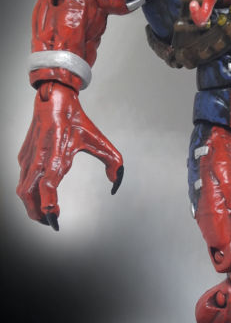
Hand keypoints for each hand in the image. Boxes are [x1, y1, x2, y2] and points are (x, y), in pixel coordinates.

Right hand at [17, 81, 123, 228]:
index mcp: (57, 156)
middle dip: (38, 214)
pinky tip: (40, 196)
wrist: (53, 100)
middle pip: (29, 195)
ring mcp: (28, 158)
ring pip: (22, 190)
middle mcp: (39, 159)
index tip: (55, 217)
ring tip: (45, 215)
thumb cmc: (76, 120)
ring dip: (31, 206)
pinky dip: (29, 192)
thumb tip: (115, 181)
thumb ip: (113, 161)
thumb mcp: (99, 140)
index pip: (48, 187)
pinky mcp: (23, 156)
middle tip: (50, 223)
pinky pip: (22, 179)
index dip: (49, 205)